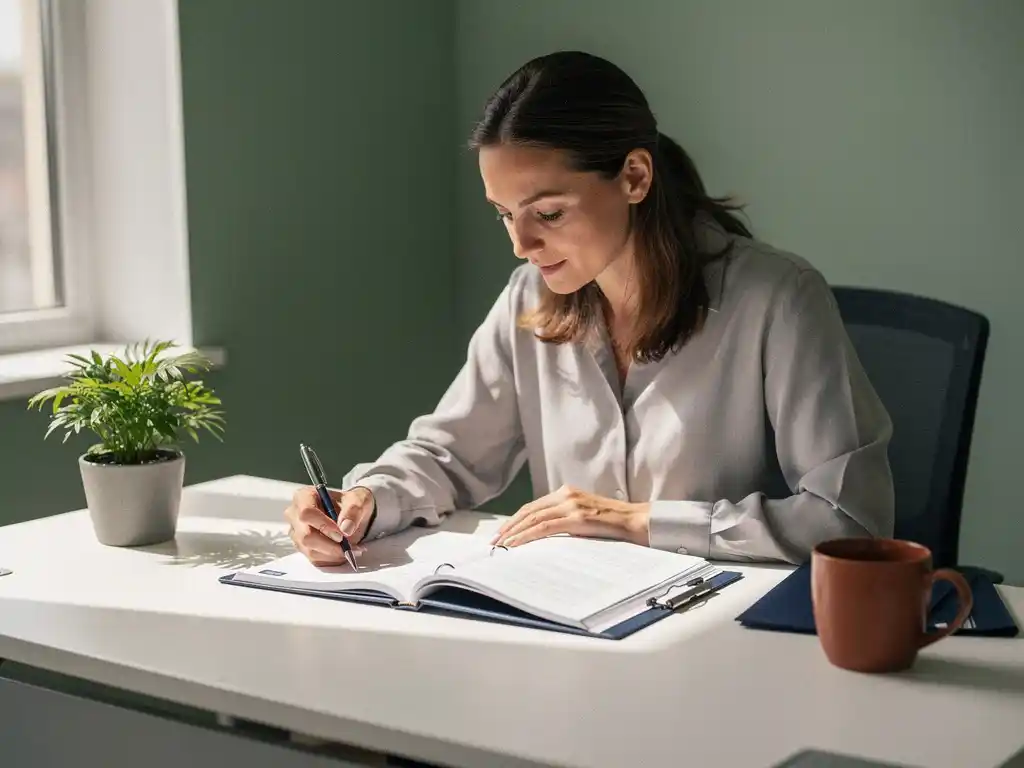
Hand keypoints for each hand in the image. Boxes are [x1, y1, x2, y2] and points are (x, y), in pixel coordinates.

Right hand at [285, 485, 373, 565]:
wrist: (351, 515)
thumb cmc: (351, 503)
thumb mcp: (358, 501)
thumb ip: (353, 511)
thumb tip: (346, 528)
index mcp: (304, 497)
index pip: (306, 513)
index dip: (323, 525)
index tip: (341, 533)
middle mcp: (295, 515)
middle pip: (306, 536)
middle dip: (329, 544)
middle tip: (349, 545)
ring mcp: (297, 533)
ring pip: (310, 550)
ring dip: (334, 553)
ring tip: (352, 549)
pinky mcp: (303, 547)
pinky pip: (315, 559)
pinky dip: (332, 559)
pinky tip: (345, 552)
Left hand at [490, 485, 649, 547]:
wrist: (637, 521)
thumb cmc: (613, 523)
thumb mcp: (584, 517)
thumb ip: (565, 520)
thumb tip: (544, 535)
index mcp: (566, 492)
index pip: (533, 506)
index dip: (515, 519)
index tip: (502, 532)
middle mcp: (566, 494)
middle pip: (529, 510)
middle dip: (509, 526)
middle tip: (495, 540)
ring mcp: (571, 505)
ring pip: (533, 518)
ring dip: (514, 532)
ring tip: (501, 544)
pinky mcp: (576, 518)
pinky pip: (545, 527)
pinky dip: (527, 536)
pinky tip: (516, 544)